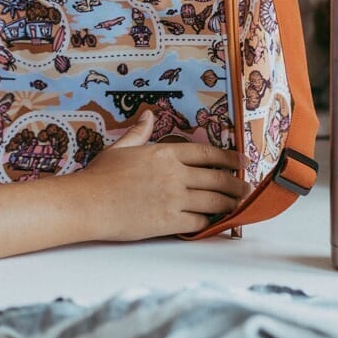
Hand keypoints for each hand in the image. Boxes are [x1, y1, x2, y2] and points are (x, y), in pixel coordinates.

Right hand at [77, 111, 249, 239]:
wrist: (90, 203)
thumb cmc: (102, 174)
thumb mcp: (121, 147)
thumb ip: (139, 132)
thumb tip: (148, 115)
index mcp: (165, 153)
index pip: (206, 153)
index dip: (228, 158)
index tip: (242, 161)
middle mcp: (175, 175)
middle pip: (217, 178)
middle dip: (236, 183)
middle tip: (247, 187)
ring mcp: (174, 199)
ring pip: (213, 201)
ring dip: (229, 203)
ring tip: (238, 205)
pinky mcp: (169, 222)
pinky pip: (199, 222)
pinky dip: (209, 222)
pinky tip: (213, 221)